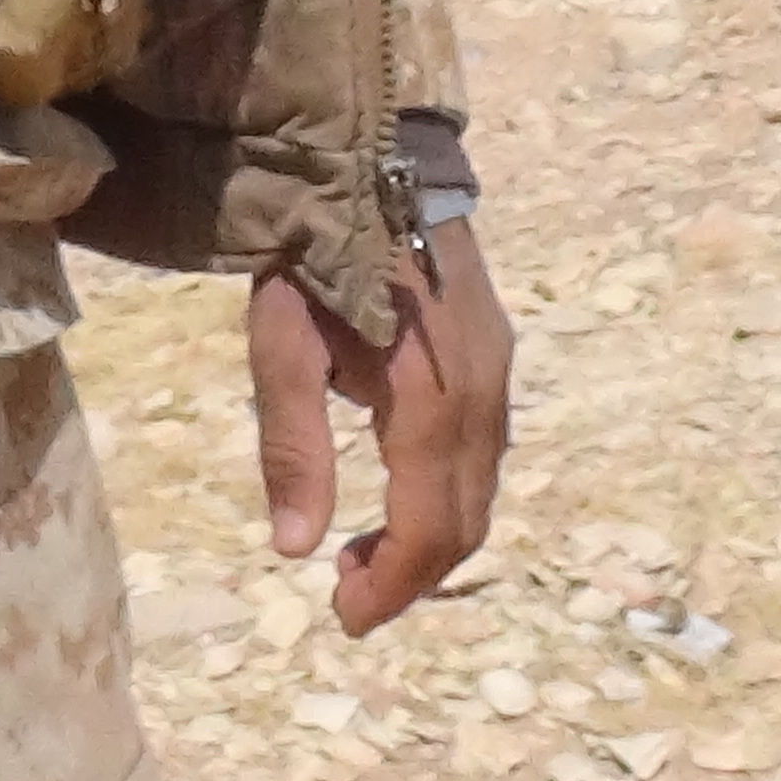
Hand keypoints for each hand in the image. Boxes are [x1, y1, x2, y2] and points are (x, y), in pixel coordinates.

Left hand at [244, 219, 508, 634]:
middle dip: (410, 575)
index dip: (391, 589)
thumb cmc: (315, 254)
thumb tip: (294, 549)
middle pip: (464, 524)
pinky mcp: (494, 355)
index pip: (427, 532)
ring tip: (364, 552)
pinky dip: (446, 495)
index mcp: (431, 406)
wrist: (376, 161)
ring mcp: (497, 375)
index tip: (342, 618)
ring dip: (430, 538)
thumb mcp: (283, 347)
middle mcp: (482, 400)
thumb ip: (293, 447)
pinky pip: (484, 453)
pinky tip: (397, 488)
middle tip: (346, 594)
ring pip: (480, 491)